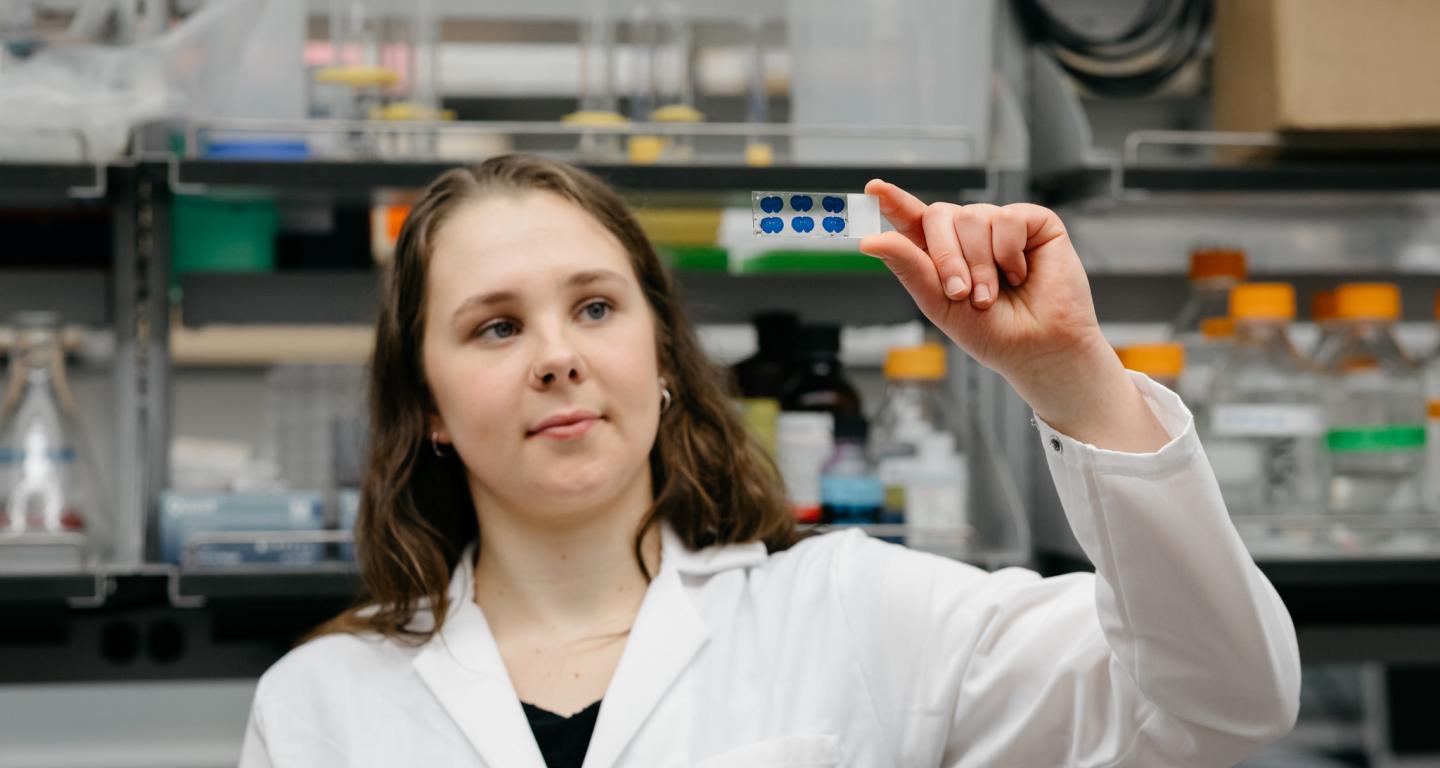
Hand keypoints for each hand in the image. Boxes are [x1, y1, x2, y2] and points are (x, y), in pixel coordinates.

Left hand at [858, 180, 1104, 390]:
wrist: (1039, 348)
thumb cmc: (993, 332)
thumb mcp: (939, 303)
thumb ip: (908, 266)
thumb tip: (871, 240)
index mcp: (941, 253)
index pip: (912, 219)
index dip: (893, 202)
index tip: (873, 189)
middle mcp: (969, 234)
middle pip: (939, 215)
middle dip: (946, 257)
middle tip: (961, 293)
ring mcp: (1000, 225)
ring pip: (973, 217)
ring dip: (981, 264)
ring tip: (993, 294)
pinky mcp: (1033, 222)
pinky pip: (1008, 218)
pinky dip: (1010, 252)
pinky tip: (1020, 273)